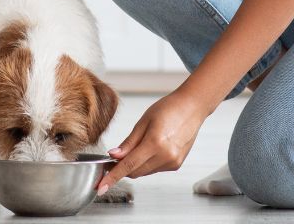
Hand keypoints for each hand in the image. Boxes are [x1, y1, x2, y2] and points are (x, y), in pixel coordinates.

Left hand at [95, 90, 212, 195]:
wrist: (192, 107)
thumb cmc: (169, 108)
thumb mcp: (143, 121)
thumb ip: (128, 143)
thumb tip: (113, 156)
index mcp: (155, 143)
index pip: (128, 165)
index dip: (112, 177)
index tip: (101, 186)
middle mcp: (166, 156)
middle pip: (134, 172)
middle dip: (121, 168)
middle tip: (113, 158)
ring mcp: (172, 162)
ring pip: (144, 172)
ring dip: (135, 165)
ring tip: (139, 146)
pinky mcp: (176, 164)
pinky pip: (154, 169)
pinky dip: (147, 163)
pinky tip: (152, 148)